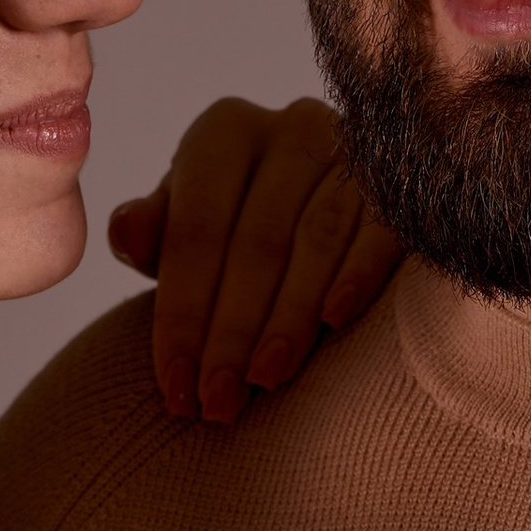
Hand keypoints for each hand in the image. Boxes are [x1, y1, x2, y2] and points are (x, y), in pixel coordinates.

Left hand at [104, 95, 402, 421]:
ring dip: (287, 318)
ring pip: (315, 240)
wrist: (325, 200)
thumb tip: (128, 232)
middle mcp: (289, 129)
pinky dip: (357, 275)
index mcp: (223, 134)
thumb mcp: (190, 223)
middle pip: (255, 241)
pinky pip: (380, 230)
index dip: (181, 315)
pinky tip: (334, 323)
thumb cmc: (239, 224)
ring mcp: (352, 150)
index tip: (175, 388)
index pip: (194, 231)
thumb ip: (155, 231)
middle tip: (217, 401)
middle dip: (230, 332)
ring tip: (264, 381)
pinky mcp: (402, 181)